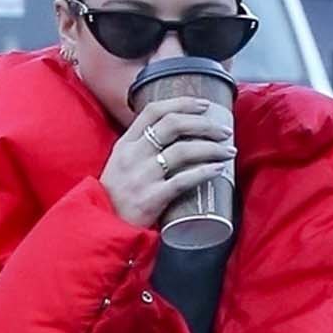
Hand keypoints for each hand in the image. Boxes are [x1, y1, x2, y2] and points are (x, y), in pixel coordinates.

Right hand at [102, 100, 235, 230]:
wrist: (103, 228)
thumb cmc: (115, 198)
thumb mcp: (120, 165)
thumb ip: (141, 150)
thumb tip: (175, 137)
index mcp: (125, 144)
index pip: (154, 111)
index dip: (183, 103)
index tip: (205, 105)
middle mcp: (133, 155)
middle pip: (173, 125)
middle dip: (204, 124)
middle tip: (224, 132)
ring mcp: (142, 176)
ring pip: (183, 150)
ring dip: (211, 148)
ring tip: (228, 151)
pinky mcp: (151, 198)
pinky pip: (183, 180)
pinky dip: (204, 172)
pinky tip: (218, 169)